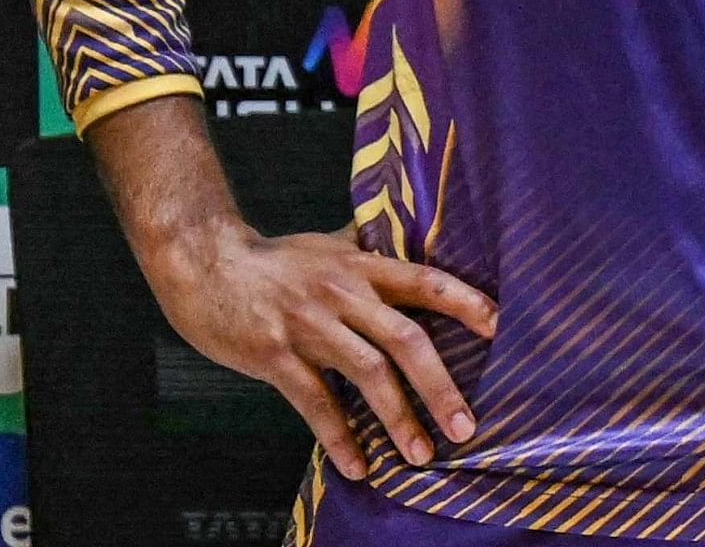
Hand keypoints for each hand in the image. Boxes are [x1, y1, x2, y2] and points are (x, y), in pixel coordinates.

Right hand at [142, 217, 495, 475]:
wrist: (204, 264)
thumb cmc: (273, 259)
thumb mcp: (328, 245)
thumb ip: (368, 251)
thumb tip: (409, 239)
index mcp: (362, 266)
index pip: (426, 281)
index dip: (465, 302)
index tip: (500, 328)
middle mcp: (343, 294)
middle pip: (406, 338)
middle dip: (440, 385)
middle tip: (467, 426)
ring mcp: (310, 325)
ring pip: (367, 373)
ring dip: (398, 418)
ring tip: (422, 455)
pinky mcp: (275, 354)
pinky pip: (315, 401)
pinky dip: (339, 435)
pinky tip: (358, 465)